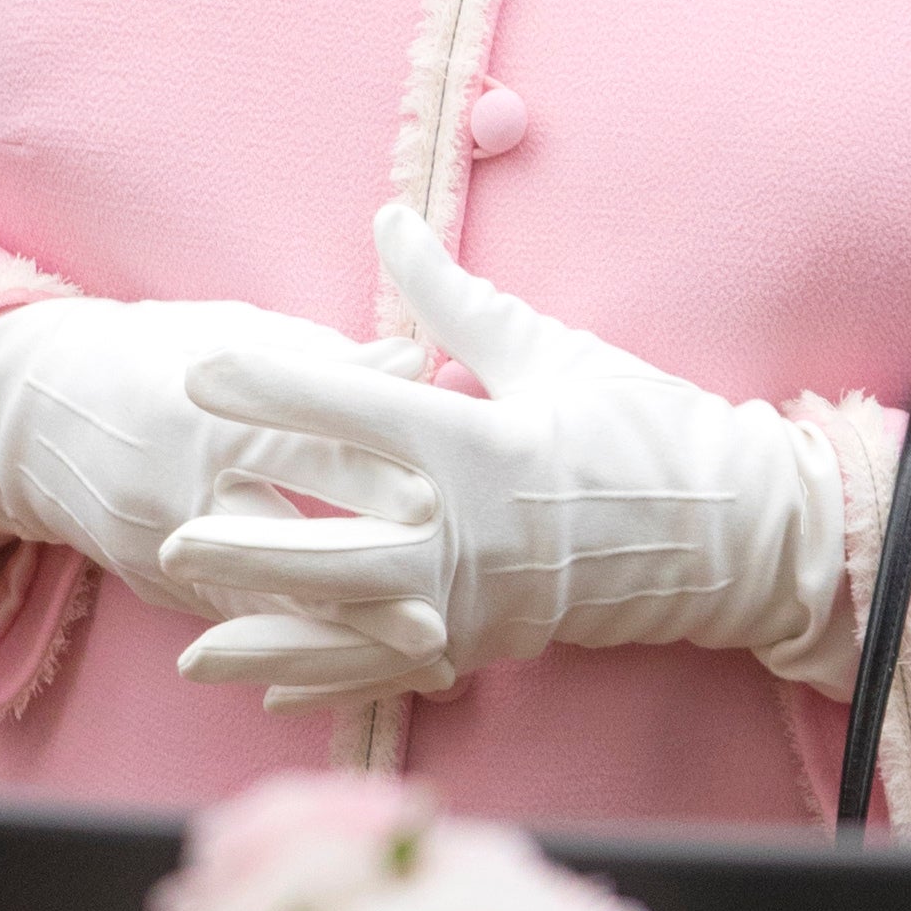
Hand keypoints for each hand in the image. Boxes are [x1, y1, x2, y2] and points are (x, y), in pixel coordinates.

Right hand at [0, 290, 451, 705]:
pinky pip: (241, 634)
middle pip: (274, 548)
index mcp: (199, 411)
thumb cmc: (154, 360)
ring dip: (348, 645)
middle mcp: (177, 489)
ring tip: (432, 668)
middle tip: (435, 624)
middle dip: (354, 590)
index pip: (288, 449)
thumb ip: (326, 362)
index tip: (430, 505)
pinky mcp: (159, 592)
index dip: (358, 477)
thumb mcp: (233, 341)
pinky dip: (312, 656)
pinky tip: (383, 676)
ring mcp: (161, 550)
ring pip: (264, 610)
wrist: (33, 419)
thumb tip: (418, 362)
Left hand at [168, 206, 849, 682]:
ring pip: (352, 632)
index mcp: (481, 449)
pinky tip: (272, 690)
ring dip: (270, 642)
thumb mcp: (552, 351)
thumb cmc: (651, 430)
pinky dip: (332, 683)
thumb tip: (388, 220)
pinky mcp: (494, 642)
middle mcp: (472, 538)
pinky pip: (395, 671)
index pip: (352, 413)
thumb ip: (454, 298)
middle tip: (173, 535)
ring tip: (192, 650)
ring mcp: (481, 603)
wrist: (737, 537)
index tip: (203, 371)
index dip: (271, 387)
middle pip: (334, 549)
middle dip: (247, 547)